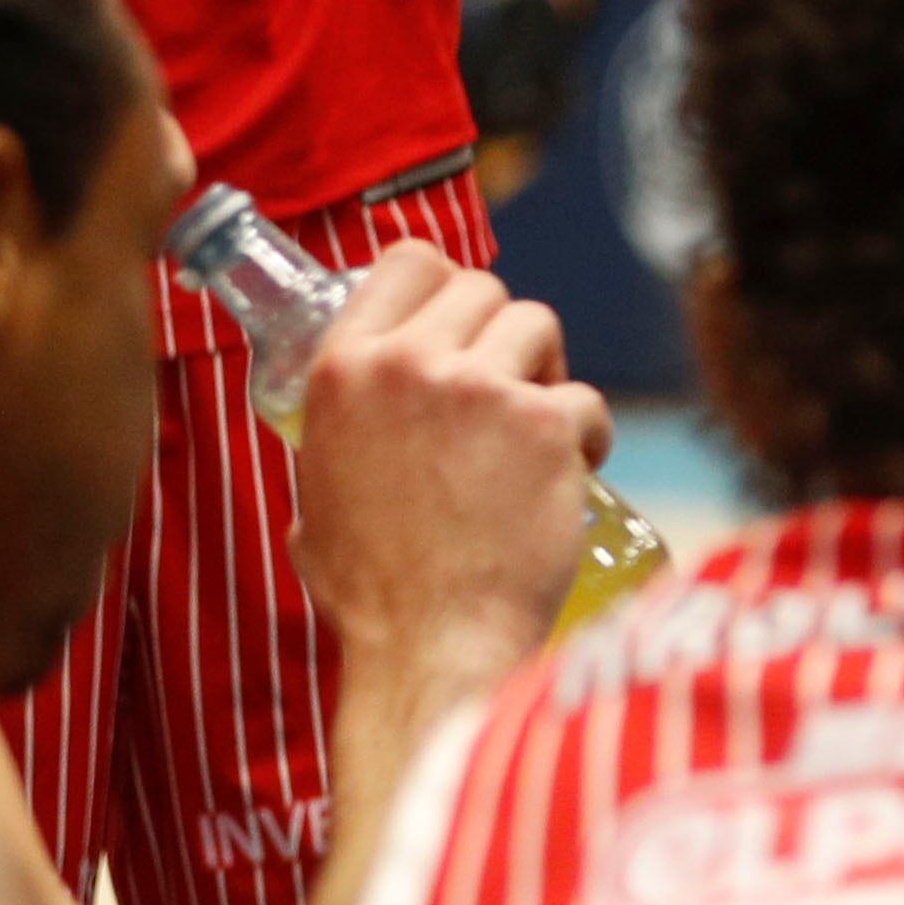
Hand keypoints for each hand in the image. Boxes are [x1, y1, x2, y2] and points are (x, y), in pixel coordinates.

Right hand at [286, 246, 613, 690]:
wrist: (429, 644)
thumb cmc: (373, 592)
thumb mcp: (315, 497)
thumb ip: (335, 443)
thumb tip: (345, 437)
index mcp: (344, 370)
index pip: (409, 260)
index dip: (446, 284)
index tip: (463, 322)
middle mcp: (408, 364)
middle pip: (483, 288)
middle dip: (503, 335)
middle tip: (508, 395)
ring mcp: (480, 389)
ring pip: (539, 326)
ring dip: (547, 375)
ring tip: (537, 438)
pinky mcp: (545, 425)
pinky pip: (587, 400)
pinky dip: (588, 437)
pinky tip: (571, 478)